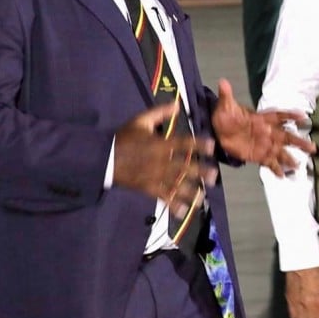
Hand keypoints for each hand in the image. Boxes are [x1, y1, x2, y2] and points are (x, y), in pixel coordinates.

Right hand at [112, 101, 216, 217]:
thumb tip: (177, 105)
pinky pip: (162, 197)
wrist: (104, 159)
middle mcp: (160, 162)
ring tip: (202, 199)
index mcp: (160, 145)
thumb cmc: (124, 138)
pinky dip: (173, 205)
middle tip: (214, 176)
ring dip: (190, 192)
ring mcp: (155, 177)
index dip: (198, 144)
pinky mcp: (148, 188)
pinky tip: (183, 212)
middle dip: (200, 172)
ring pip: (176, 185)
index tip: (212, 146)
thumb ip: (159, 113)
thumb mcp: (140, 121)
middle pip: (184, 167)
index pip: (183, 143)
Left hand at [210, 79, 315, 174]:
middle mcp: (268, 133)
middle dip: (299, 142)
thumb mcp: (225, 106)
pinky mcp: (258, 156)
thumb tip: (223, 82)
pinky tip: (282, 176)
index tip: (303, 118)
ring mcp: (264, 145)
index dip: (291, 116)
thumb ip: (226, 96)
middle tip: (313, 147)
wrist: (217, 132)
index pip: (279, 116)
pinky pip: (270, 163)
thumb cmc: (224, 117)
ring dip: (290, 158)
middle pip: (287, 137)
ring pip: (281, 152)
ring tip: (299, 165)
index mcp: (262, 119)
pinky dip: (276, 169)